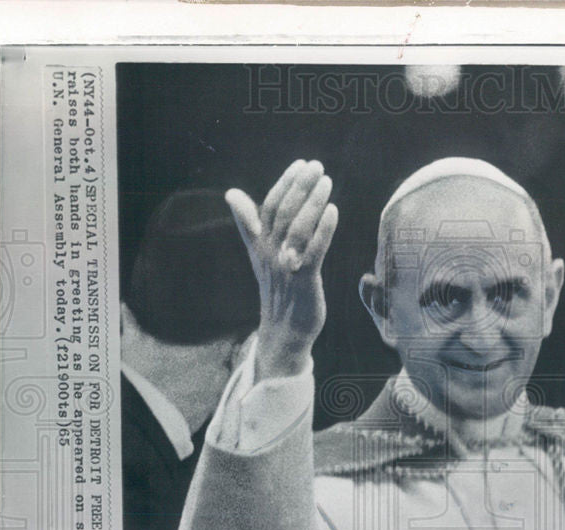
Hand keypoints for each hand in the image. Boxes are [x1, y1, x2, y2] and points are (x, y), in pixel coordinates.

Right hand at [225, 160, 338, 381]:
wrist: (284, 329)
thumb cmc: (277, 287)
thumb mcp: (259, 254)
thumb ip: (248, 223)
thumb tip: (231, 193)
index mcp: (260, 244)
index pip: (269, 207)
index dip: (284, 184)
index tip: (300, 164)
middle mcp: (270, 253)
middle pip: (284, 213)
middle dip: (300, 187)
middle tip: (317, 166)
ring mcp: (285, 267)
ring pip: (298, 228)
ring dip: (313, 203)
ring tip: (327, 182)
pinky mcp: (303, 281)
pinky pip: (313, 252)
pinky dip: (323, 230)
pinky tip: (333, 211)